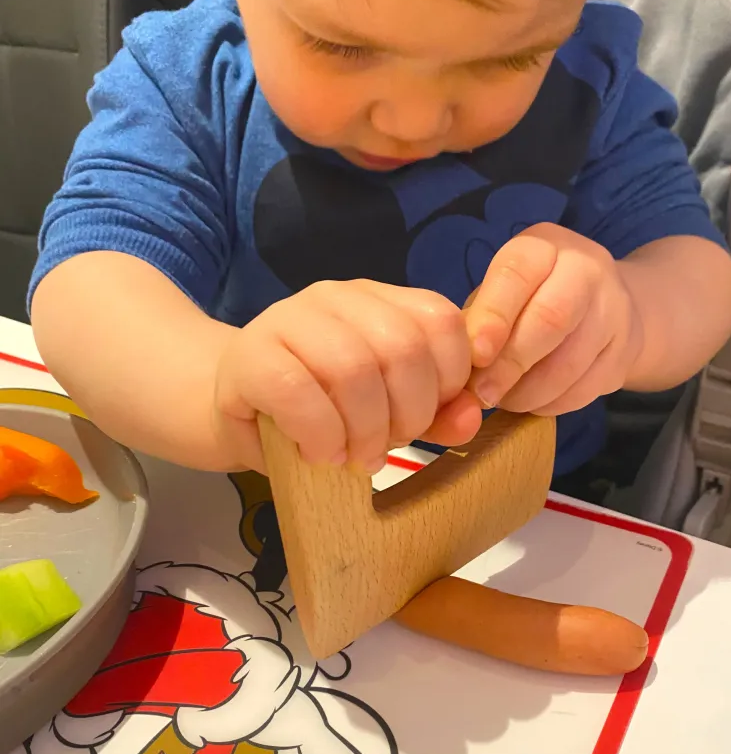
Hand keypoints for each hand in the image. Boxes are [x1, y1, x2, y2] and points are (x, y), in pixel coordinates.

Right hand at [214, 279, 481, 474]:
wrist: (235, 409)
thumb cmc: (321, 410)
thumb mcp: (387, 411)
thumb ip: (436, 412)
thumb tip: (472, 418)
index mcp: (379, 300)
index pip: (441, 320)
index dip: (449, 380)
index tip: (425, 419)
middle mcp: (337, 296)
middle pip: (402, 347)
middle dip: (407, 414)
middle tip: (386, 447)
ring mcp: (289, 317)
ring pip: (353, 369)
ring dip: (363, 430)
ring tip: (354, 457)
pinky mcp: (249, 354)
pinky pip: (299, 393)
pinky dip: (320, 435)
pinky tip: (320, 453)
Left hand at [465, 224, 643, 415]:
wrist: (607, 306)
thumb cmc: (531, 299)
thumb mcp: (501, 292)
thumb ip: (479, 321)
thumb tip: (456, 367)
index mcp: (543, 246)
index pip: (517, 273)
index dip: (494, 317)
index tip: (474, 356)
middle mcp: (587, 269)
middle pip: (550, 318)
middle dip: (510, 363)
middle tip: (483, 393)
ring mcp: (614, 311)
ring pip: (570, 362)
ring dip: (529, 392)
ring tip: (503, 400)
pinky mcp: (625, 353)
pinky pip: (585, 389)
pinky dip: (551, 404)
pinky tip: (531, 402)